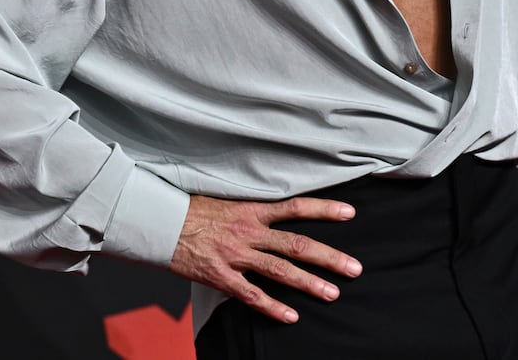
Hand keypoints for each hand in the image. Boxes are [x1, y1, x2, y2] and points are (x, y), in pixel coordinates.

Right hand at [169, 193, 362, 323]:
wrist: (162, 223)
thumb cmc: (196, 210)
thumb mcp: (231, 200)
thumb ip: (256, 209)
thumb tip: (280, 210)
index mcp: (254, 210)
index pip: (297, 207)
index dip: (325, 209)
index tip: (350, 213)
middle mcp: (250, 232)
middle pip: (298, 244)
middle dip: (329, 257)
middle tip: (355, 268)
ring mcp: (237, 256)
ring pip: (280, 271)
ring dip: (309, 283)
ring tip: (333, 293)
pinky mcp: (221, 276)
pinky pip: (251, 295)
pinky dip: (272, 306)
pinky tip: (291, 316)